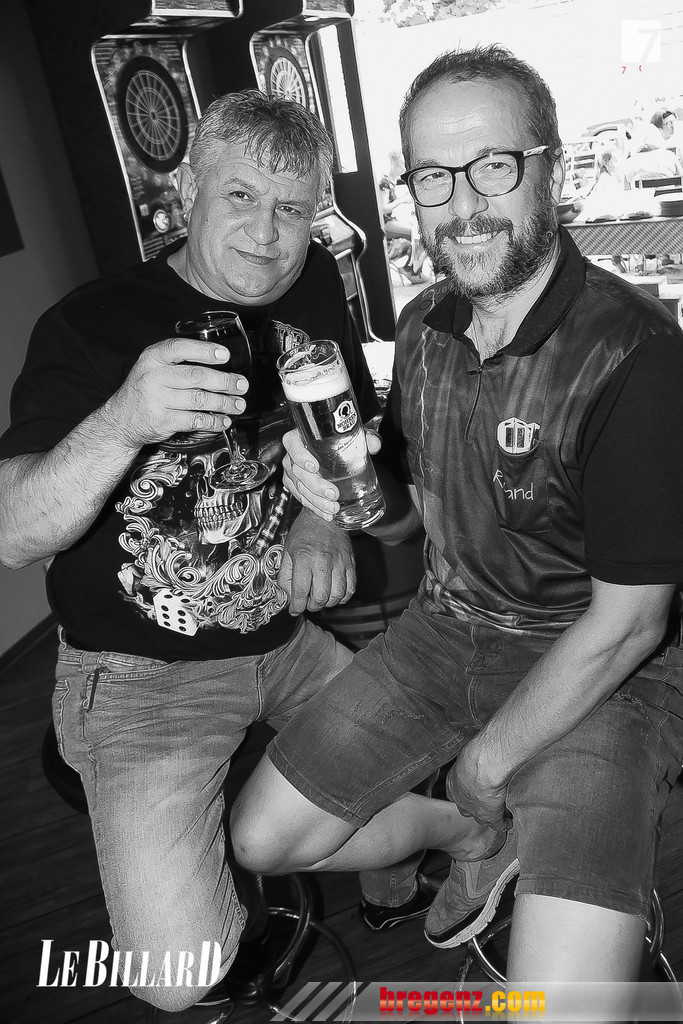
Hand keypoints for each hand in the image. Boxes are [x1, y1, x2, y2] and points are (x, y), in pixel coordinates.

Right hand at [105, 337, 249, 448]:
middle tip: (242, 385)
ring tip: (238, 404)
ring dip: (224, 403)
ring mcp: (156, 399)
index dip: (205, 351)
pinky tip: (224, 421)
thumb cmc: (145, 389)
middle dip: (224, 381)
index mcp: (152, 357)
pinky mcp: (162, 421)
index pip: (180, 348)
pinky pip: (194, 421)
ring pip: (199, 400)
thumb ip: (178, 361)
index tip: (226, 356)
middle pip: (196, 376)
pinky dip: (213, 421)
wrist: (120, 420)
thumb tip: (220, 360)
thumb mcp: (153, 367)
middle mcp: (153, 376)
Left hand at [277, 509, 355, 613]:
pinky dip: (343, 597)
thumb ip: (285, 574)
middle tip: (307, 603)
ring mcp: (340, 562)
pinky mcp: (351, 563)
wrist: (326, 514)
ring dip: (327, 603)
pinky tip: (335, 594)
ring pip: (337, 595)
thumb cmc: (305, 531)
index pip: (301, 591)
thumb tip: (288, 595)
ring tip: (320, 598)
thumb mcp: (287, 550)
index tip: (294, 610)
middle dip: (312, 606)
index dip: (296, 606)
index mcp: (304, 557)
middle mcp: (323, 561)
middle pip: (321, 597)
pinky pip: (351, 588)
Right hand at [281, 427, 381, 520]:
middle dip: (316, 486)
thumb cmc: (339, 441)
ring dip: (316, 501)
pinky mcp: (297, 486)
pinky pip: (302, 498)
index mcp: (302, 437)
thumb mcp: (353, 436)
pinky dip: (315, 507)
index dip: (300, 456)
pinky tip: (326, 514)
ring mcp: (294, 472)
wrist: (334, 454)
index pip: (292, 443)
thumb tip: (375, 444)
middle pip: (298, 472)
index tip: (314, 467)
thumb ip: (366, 437)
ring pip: (300, 488)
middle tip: (333, 494)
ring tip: (333, 508)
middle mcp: (293, 455)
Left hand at [446, 741, 509, 829]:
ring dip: (490, 816)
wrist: (483, 766)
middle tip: (487, 803)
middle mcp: (461, 800)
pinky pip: (498, 824)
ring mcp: (475, 810)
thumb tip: (478, 753)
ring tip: (500, 813)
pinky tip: (508, 822)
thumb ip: (471, 760)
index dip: (468, 794)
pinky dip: (504, 824)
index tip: (476, 791)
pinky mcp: (490, 816)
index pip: (458, 794)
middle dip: (476, 807)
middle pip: (467, 809)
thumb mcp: (468, 756)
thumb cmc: (475, 755)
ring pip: (482, 818)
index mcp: (452, 785)